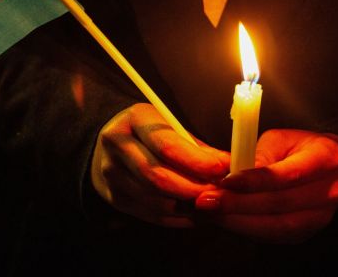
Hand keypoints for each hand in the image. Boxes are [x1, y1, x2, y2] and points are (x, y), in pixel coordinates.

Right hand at [91, 103, 229, 227]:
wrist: (113, 142)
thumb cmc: (150, 132)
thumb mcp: (171, 126)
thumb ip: (196, 146)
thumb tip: (226, 166)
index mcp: (134, 119)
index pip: (167, 146)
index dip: (198, 162)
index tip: (223, 169)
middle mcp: (117, 145)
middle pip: (158, 177)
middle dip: (194, 188)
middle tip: (220, 192)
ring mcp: (111, 174)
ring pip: (155, 200)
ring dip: (188, 207)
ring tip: (212, 204)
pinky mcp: (114, 197)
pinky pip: (151, 215)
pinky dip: (178, 218)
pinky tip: (196, 214)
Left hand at [195, 129, 337, 242]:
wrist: (326, 167)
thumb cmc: (298, 148)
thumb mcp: (279, 140)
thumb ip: (259, 156)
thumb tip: (231, 177)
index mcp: (325, 159)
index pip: (288, 175)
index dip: (254, 181)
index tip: (225, 181)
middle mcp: (329, 192)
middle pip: (280, 205)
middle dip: (239, 205)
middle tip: (208, 201)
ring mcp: (320, 217)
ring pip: (276, 226)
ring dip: (239, 222)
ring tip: (212, 213)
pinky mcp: (306, 232)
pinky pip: (273, 236)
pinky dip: (246, 229)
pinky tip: (225, 220)